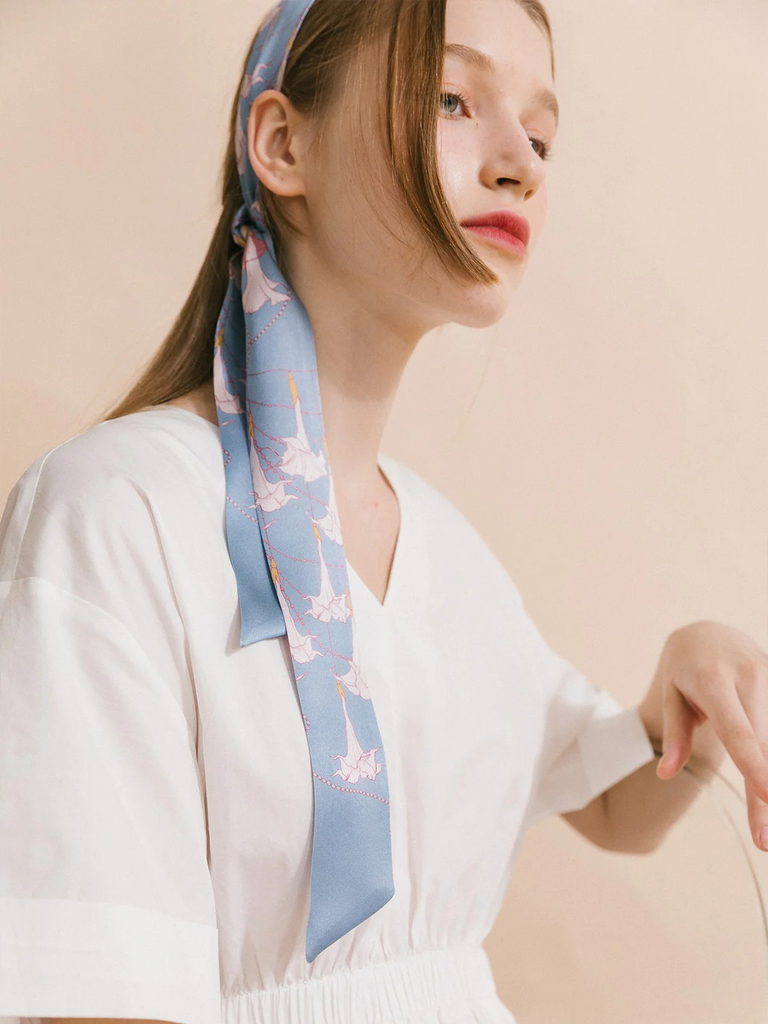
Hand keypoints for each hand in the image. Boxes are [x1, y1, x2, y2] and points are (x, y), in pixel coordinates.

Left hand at [654, 620, 767, 851]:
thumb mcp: (671, 694)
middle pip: (764, 746)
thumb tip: (666, 773)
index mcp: (714, 680)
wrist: (710, 632)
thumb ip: (674, 732)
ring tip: (765, 825)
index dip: (755, 767)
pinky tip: (767, 785)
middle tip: (763, 840)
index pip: (738, 732)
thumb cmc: (685, 668)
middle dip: (766, 794)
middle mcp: (749, 677)